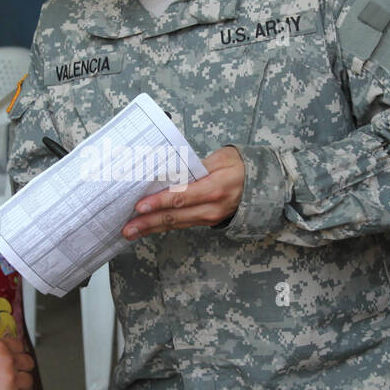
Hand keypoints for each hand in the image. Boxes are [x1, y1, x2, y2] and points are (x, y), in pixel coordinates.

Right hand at [0, 337, 34, 389]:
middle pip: (29, 364)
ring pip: (28, 382)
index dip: (17, 353)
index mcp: (2, 347)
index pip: (21, 347)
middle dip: (22, 368)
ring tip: (9, 386)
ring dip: (20, 384)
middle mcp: (9, 363)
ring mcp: (10, 381)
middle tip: (15, 373)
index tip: (15, 358)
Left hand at [121, 146, 244, 238]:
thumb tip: (172, 170)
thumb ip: (198, 165)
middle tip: (127, 228)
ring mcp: (208, 218)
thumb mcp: (223, 158)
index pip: (182, 197)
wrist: (262, 187)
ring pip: (176, 224)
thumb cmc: (241, 168)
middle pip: (175, 217)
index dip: (160, 202)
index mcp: (215, 189)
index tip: (141, 206)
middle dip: (148, 222)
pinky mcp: (205, 221)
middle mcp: (211, 208)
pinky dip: (163, 226)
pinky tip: (148, 227)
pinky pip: (182, 224)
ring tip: (131, 232)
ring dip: (152, 228)